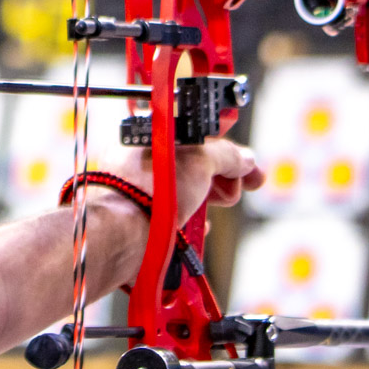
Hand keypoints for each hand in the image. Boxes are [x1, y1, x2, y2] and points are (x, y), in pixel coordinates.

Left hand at [105, 138, 265, 223]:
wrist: (120, 234)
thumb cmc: (150, 191)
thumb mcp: (200, 161)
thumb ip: (226, 155)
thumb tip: (245, 159)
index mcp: (150, 135)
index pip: (199, 137)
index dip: (229, 151)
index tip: (249, 169)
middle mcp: (140, 157)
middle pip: (193, 164)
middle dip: (222, 178)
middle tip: (237, 191)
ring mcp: (135, 186)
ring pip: (183, 190)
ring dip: (207, 200)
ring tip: (216, 210)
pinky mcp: (135, 214)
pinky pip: (169, 213)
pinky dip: (188, 219)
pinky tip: (198, 227)